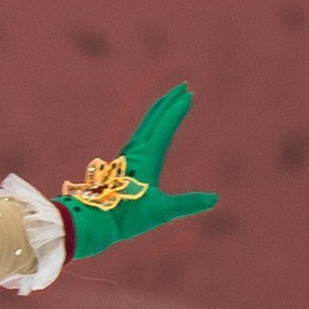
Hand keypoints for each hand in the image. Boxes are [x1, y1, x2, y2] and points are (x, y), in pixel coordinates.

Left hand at [54, 82, 218, 261]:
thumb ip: (188, 204)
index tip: (189, 94)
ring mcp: (127, 158)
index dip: (177, 110)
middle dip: (168, 101)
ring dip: (157, 112)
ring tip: (167, 102)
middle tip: (182, 86)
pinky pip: (139, 137)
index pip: (164, 126)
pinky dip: (148, 127)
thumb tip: (214, 199)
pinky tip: (148, 134)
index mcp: (147, 158)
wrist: (94, 223)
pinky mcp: (121, 166)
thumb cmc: (126, 218)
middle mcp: (135, 152)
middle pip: (153, 119)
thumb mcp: (161, 211)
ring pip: (144, 127)